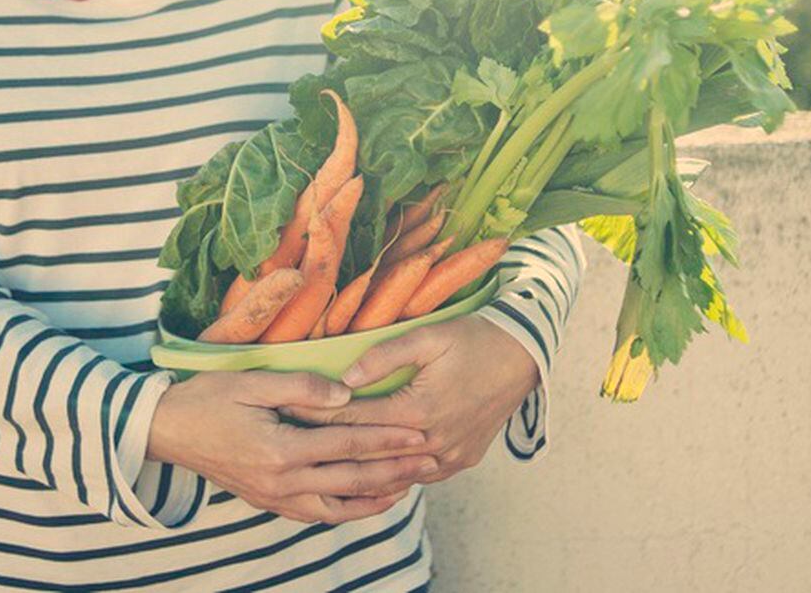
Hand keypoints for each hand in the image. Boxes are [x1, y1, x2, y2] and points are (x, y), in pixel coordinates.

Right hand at [146, 369, 437, 523]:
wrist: (168, 431)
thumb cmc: (209, 398)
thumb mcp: (253, 381)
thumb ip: (302, 387)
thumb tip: (346, 394)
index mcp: (282, 449)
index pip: (348, 444)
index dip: (387, 438)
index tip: (419, 432)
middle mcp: (283, 482)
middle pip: (352, 479)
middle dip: (395, 469)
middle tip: (429, 461)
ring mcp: (276, 498)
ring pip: (339, 505)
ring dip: (377, 496)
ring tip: (408, 486)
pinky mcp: (269, 502)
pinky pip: (318, 513)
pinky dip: (347, 510)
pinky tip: (364, 501)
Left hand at [276, 316, 540, 482]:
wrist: (523, 355)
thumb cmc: (473, 338)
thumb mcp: (428, 336)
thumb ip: (384, 355)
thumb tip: (345, 376)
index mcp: (419, 410)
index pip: (355, 417)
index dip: (318, 414)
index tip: (287, 409)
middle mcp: (433, 443)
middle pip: (369, 451)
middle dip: (329, 444)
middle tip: (293, 437)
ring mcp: (450, 458)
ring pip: (393, 472)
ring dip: (359, 465)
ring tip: (322, 457)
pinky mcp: (462, 460)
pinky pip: (419, 475)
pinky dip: (393, 472)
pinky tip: (371, 468)